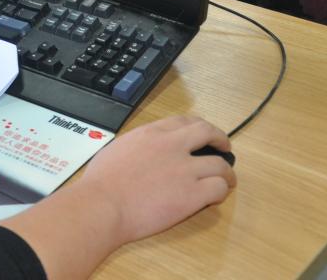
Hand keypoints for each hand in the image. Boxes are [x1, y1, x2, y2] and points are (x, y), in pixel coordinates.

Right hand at [0, 116, 234, 279]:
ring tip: (226, 180)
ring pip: (220, 164)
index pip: (182, 121)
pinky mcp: (193, 194)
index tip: (200, 135)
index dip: (196, 127)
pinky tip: (215, 198)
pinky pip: (219, 188)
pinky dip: (221, 192)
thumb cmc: (100, 183)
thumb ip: (137, 146)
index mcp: (151, 133)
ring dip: (226, 172)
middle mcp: (172, 145)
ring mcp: (185, 169)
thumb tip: (144, 153)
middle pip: (207, 132)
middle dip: (220, 139)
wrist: (103, 205)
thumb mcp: (117, 149)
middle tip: (224, 148)